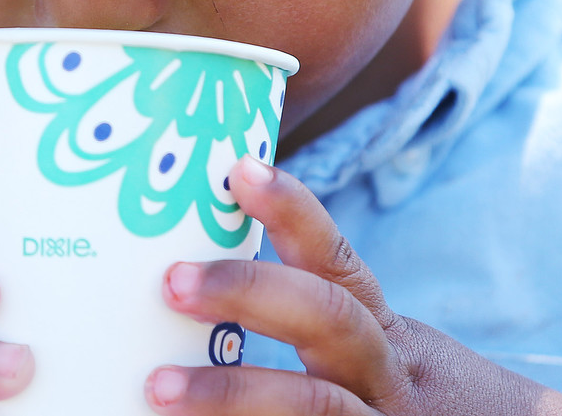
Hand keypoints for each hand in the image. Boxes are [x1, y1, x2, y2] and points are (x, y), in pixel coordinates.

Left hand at [146, 154, 561, 415]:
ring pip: (315, 404)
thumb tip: (184, 274)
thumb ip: (305, 323)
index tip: (240, 170)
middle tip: (173, 281)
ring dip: (233, 391)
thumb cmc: (403, 408)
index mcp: (379, 337)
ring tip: (158, 386)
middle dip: (249, 293)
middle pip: (327, 319)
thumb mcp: (372, 359)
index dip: (293, 211)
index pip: (336, 262)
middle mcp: (384, 377)